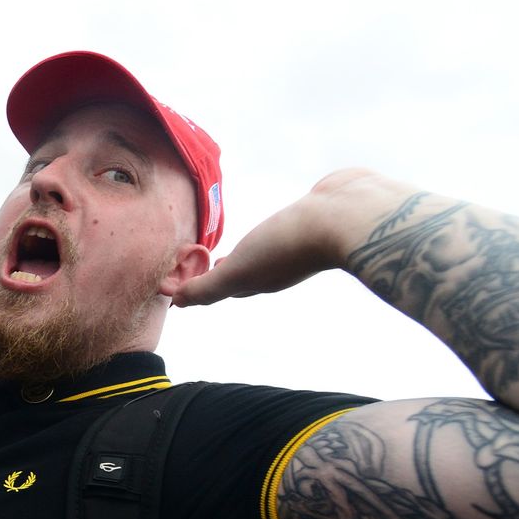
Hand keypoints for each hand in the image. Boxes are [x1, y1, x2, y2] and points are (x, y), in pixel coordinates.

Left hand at [175, 168, 414, 307]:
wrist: (346, 216)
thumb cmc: (288, 245)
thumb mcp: (238, 271)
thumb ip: (208, 288)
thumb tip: (178, 302)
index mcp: (257, 281)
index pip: (219, 289)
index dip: (195, 287)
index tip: (172, 280)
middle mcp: (276, 267)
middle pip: (238, 276)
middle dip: (214, 274)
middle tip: (193, 264)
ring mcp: (295, 245)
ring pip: (258, 255)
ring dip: (240, 255)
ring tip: (223, 250)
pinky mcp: (309, 221)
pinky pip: (280, 230)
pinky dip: (265, 233)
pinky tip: (269, 223)